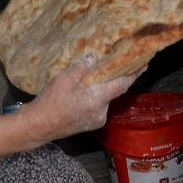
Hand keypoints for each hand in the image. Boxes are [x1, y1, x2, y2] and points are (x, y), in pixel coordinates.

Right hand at [23, 55, 137, 139]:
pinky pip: (97, 107)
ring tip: (93, 79)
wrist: (38, 126)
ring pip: (104, 100)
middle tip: (112, 66)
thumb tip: (94, 57)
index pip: (122, 85)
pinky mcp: (89, 124)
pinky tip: (84, 93)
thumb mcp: (65, 80)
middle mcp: (102, 112)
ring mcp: (96, 120)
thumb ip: (82, 68)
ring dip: (101, 90)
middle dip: (113, 80)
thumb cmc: (51, 102)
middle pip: (113, 92)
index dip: (134, 74)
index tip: (144, 64)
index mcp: (98, 100)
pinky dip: (95, 98)